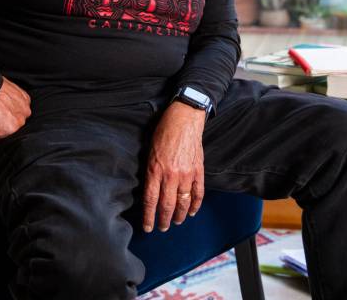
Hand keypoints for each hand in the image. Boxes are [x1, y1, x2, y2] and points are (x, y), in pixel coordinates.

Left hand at [142, 102, 206, 232]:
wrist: (184, 118)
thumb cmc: (163, 132)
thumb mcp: (149, 151)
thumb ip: (149, 172)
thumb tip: (148, 191)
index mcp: (155, 170)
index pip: (150, 201)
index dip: (149, 217)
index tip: (147, 227)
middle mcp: (170, 175)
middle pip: (167, 205)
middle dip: (163, 220)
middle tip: (162, 228)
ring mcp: (186, 174)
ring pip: (183, 203)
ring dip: (179, 215)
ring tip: (175, 222)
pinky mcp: (198, 170)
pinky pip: (198, 193)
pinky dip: (195, 205)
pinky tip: (191, 212)